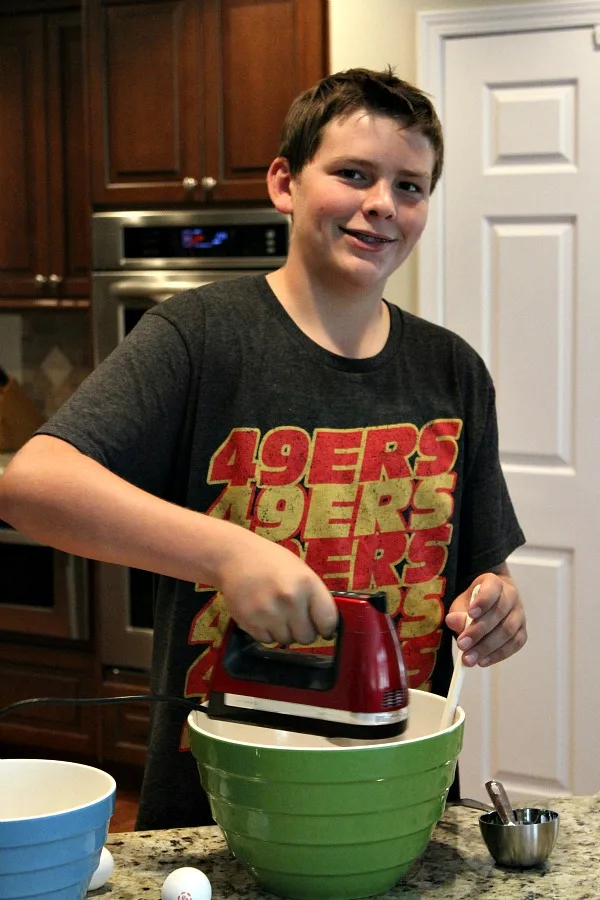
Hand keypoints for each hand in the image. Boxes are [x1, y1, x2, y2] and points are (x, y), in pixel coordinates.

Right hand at [215, 528, 337, 645]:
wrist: (234, 556)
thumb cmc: (271, 561)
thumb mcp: (301, 570)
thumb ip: (314, 596)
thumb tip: (326, 625)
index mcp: (307, 584)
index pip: (328, 621)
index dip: (326, 628)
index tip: (322, 627)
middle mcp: (290, 599)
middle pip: (307, 637)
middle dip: (302, 630)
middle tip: (293, 617)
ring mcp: (269, 612)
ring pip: (286, 641)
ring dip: (283, 631)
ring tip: (275, 611)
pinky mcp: (250, 622)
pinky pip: (267, 641)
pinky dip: (266, 632)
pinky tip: (262, 614)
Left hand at [445, 567, 526, 666]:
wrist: (490, 604)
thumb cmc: (473, 603)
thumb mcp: (462, 604)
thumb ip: (458, 612)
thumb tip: (453, 621)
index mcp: (495, 583)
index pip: (493, 588)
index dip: (483, 601)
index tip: (470, 613)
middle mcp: (511, 596)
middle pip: (499, 613)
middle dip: (479, 631)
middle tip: (462, 645)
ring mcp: (520, 614)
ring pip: (508, 630)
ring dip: (487, 647)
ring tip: (469, 658)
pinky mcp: (522, 631)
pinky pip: (515, 644)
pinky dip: (498, 654)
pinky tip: (483, 661)